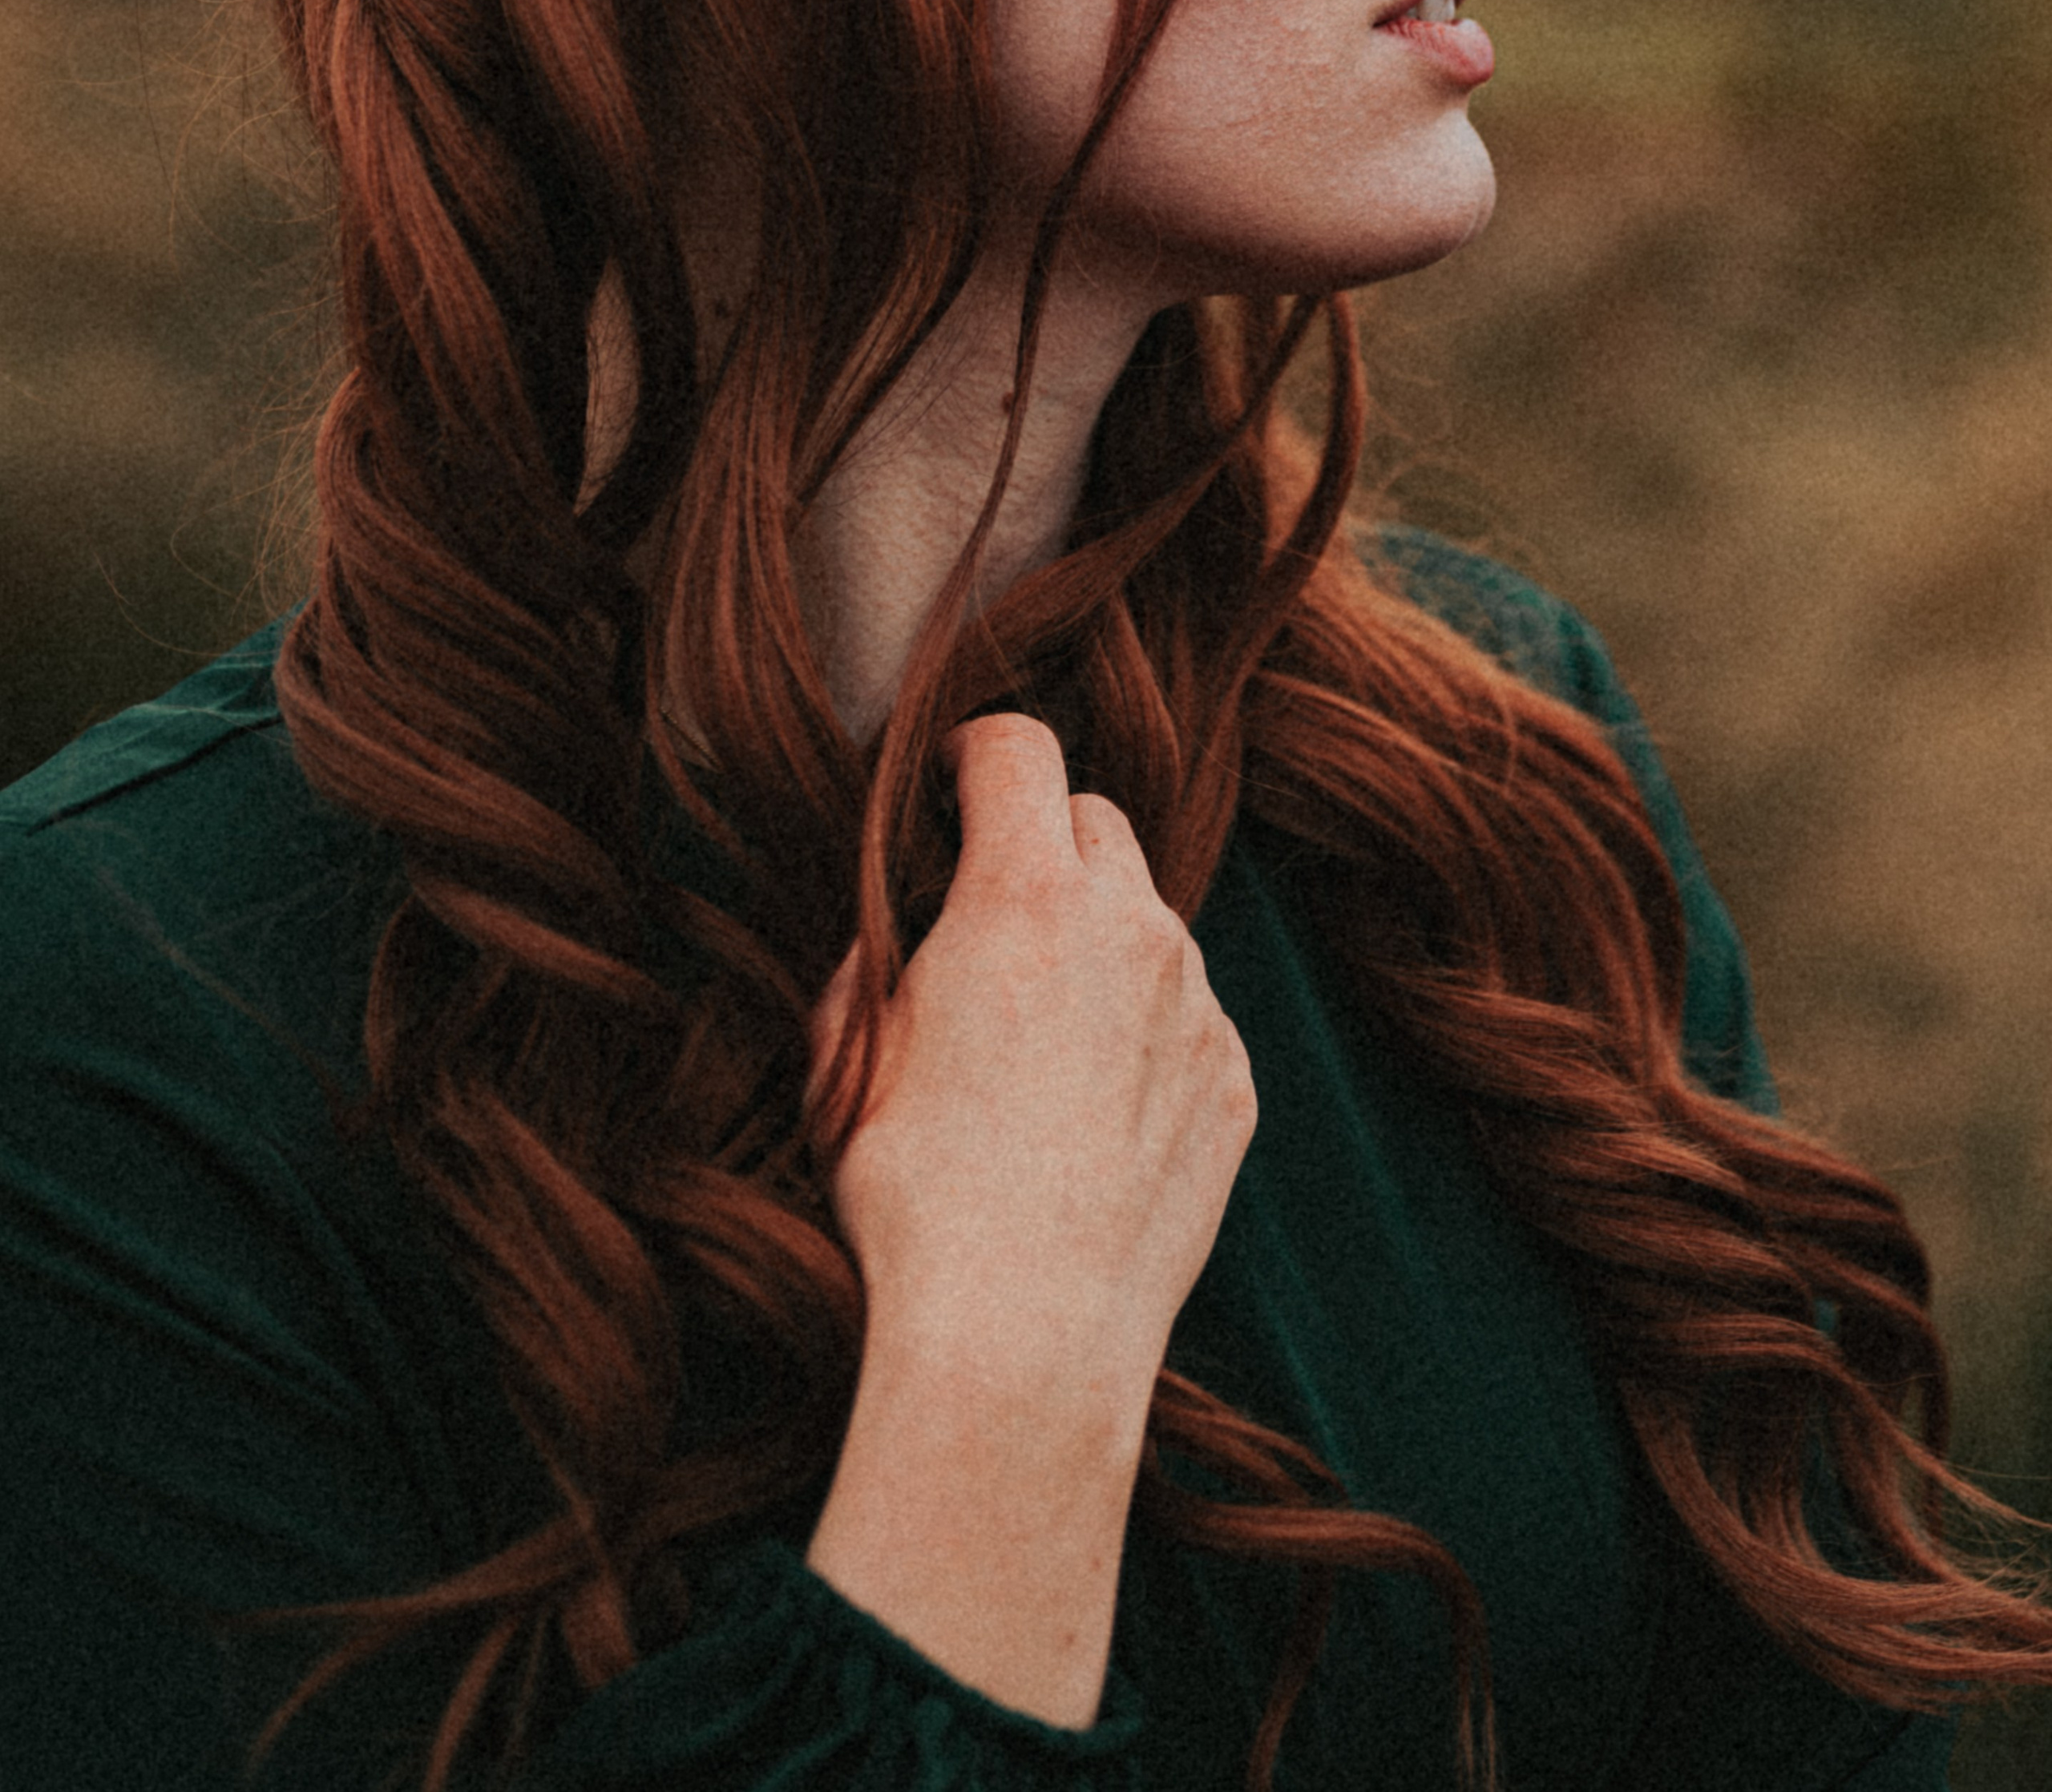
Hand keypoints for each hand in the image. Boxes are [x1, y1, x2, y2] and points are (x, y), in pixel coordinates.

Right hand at [807, 712, 1256, 1391]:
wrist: (1025, 1335)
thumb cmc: (910, 1194)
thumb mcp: (847, 1051)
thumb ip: (879, 952)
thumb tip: (902, 920)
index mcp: (1024, 896)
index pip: (1018, 748)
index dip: (972, 757)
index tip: (948, 794)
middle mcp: (1132, 926)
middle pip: (1094, 819)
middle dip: (1039, 843)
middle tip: (985, 918)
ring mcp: (1197, 1005)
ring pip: (1148, 919)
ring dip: (1096, 942)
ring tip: (1035, 1044)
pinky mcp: (1232, 1081)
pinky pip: (1186, 1015)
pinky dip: (1141, 1031)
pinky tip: (1087, 1116)